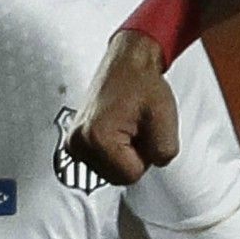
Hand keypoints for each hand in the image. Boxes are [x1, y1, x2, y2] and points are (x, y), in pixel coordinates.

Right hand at [66, 30, 179, 184]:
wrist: (127, 62)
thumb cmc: (143, 82)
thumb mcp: (165, 119)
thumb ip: (164, 153)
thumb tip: (152, 164)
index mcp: (98, 137)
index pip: (131, 175)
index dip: (145, 155)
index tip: (143, 130)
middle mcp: (79, 142)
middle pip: (118, 177)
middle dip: (134, 157)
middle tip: (136, 127)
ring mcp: (74, 141)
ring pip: (109, 171)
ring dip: (123, 154)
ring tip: (127, 125)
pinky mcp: (75, 139)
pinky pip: (100, 161)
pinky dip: (112, 150)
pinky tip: (116, 128)